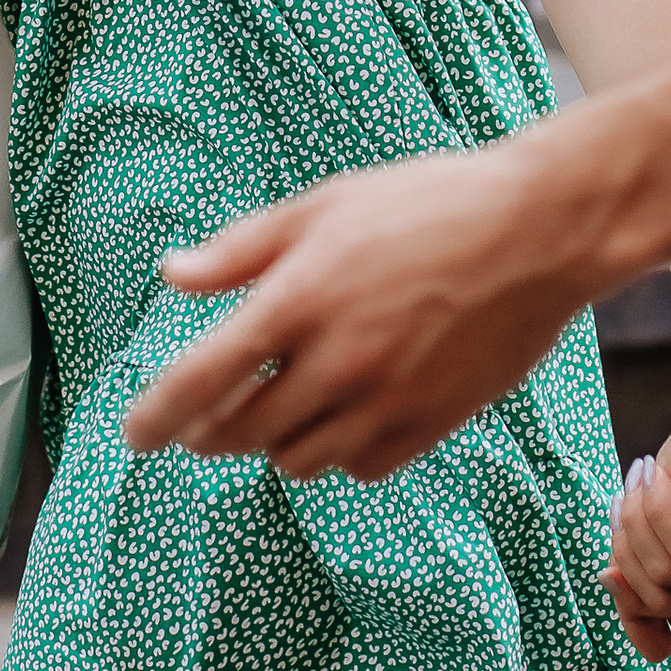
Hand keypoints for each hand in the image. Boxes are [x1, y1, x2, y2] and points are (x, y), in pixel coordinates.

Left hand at [122, 128, 590, 483]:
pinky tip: (338, 416)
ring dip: (271, 442)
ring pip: (296, 459)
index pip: (201, 380)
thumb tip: (172, 276)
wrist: (535, 231)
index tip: (135, 435)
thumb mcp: (323, 205)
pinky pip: (358, 467)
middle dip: (209, 431)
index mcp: (297, 301)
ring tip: (273, 407)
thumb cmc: (426, 204)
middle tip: (199, 420)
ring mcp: (385, 402)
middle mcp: (336, 363)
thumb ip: (240, 251)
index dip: (156, 416)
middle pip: (241, 432)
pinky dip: (334, 452)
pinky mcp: (429, 425)